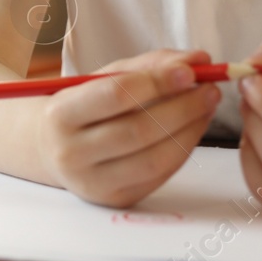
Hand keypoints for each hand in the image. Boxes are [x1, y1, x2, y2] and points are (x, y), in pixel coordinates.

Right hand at [39, 47, 221, 207]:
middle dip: (182, 107)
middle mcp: (71, 153)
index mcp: (60, 115)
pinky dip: (183, 150)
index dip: (156, 82)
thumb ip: (149, 66)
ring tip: (207, 107)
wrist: (52, 149)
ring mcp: (93, 182)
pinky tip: (193, 129)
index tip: (190, 71)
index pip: (115, 95)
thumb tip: (199, 60)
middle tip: (209, 89)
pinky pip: (159, 175)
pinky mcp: (116, 200)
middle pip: (138, 130)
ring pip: (154, 158)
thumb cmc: (82, 106)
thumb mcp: (104, 78)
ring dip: (190, 130)